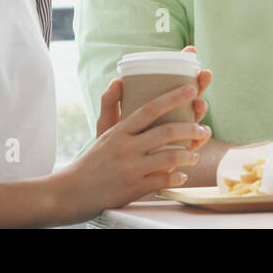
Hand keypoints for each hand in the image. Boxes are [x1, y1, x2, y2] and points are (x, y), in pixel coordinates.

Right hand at [56, 83, 211, 221]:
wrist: (70, 192)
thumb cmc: (93, 160)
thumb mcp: (102, 132)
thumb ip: (111, 106)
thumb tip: (119, 81)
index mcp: (120, 131)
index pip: (151, 108)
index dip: (174, 97)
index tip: (192, 88)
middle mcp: (126, 148)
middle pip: (166, 131)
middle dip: (191, 128)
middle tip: (203, 128)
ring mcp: (131, 169)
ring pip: (169, 157)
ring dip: (188, 154)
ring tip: (195, 154)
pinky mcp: (133, 189)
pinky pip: (162, 181)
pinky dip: (176, 178)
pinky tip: (182, 175)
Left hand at [96, 45, 212, 152]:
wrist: (111, 176)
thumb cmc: (111, 146)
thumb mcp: (108, 123)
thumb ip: (109, 103)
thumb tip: (116, 81)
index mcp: (155, 104)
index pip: (172, 80)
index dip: (184, 64)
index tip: (190, 51)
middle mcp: (170, 114)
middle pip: (191, 94)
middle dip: (201, 82)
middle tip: (204, 74)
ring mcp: (178, 131)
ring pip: (196, 115)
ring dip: (202, 107)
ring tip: (199, 105)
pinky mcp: (181, 151)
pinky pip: (196, 142)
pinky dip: (202, 136)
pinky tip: (202, 132)